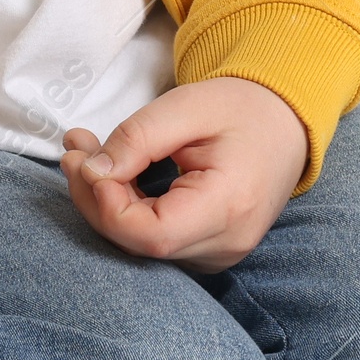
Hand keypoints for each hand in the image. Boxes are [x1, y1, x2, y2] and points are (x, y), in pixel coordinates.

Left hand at [60, 77, 307, 271]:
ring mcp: (220, 253)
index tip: (84, 160)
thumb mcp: (187, 106)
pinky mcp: (207, 250)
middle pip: (140, 244)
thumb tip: (91, 171)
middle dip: (95, 198)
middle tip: (75, 148)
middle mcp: (228, 243)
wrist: (284, 123)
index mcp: (231, 205)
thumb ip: (137, 138)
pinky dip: (125, 209)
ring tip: (87, 151)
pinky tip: (112, 173)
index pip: (152, 234)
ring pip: (141, 245)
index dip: (106, 205)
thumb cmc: (241, 108)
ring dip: (105, 202)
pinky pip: (154, 240)